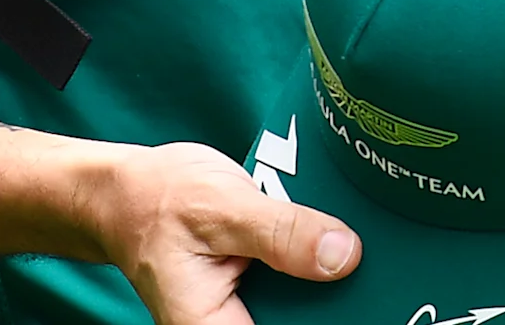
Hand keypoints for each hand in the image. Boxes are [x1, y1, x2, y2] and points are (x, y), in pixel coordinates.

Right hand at [90, 140, 357, 324]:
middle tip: (376, 283)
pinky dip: (318, 274)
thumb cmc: (156, 199)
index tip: (378, 315)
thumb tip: (345, 256)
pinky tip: (340, 253)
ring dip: (331, 291)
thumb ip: (281, 233)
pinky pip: (298, 296)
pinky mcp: (258, 297)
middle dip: (336, 306)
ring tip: (362, 266)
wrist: (126, 193)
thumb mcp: (221, 208)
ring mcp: (245, 316)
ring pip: (305, 314)